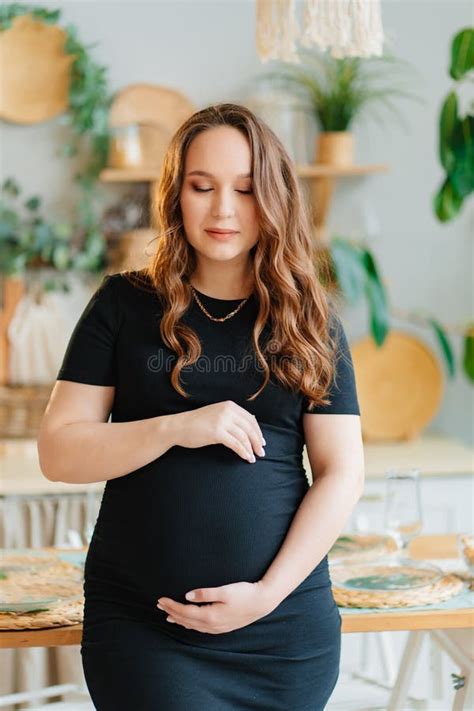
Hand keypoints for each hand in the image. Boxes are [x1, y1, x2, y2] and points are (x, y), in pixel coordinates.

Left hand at [156, 580, 277, 634]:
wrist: (262, 602)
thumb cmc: (244, 593)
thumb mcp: (225, 590)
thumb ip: (205, 593)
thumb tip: (187, 596)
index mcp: (210, 615)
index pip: (185, 611)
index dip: (171, 605)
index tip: (160, 599)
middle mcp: (211, 625)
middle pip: (186, 620)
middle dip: (171, 612)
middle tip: (159, 605)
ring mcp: (217, 628)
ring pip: (192, 626)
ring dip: (179, 619)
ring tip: (168, 615)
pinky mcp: (222, 627)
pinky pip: (200, 628)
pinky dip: (190, 624)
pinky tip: (187, 622)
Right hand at [174, 401, 265, 463]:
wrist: (178, 426)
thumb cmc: (197, 423)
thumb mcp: (217, 414)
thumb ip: (232, 417)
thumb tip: (250, 423)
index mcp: (229, 405)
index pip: (250, 419)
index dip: (258, 432)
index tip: (262, 442)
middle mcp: (227, 411)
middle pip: (250, 428)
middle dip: (257, 441)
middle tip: (262, 452)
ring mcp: (222, 421)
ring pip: (244, 437)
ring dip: (251, 449)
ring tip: (254, 458)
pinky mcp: (217, 433)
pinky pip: (236, 444)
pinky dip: (243, 452)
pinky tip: (246, 458)